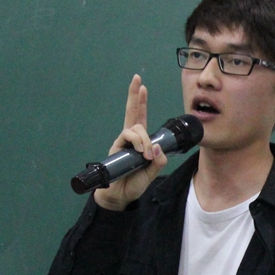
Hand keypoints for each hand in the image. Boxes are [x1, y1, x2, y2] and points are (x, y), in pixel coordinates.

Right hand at [93, 74, 168, 210]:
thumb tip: (158, 148)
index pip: (140, 117)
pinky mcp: (116, 148)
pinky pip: (128, 137)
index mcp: (140, 141)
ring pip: (136, 128)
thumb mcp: (152, 172)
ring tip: (146, 153)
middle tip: (136, 79)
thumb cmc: (134, 183)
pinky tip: (142, 151)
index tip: (143, 87)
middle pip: (132, 112)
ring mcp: (123, 142)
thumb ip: (158, 162)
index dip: (141, 102)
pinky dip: (138, 142)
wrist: (120, 195)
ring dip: (144, 138)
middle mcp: (130, 138)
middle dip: (134, 95)